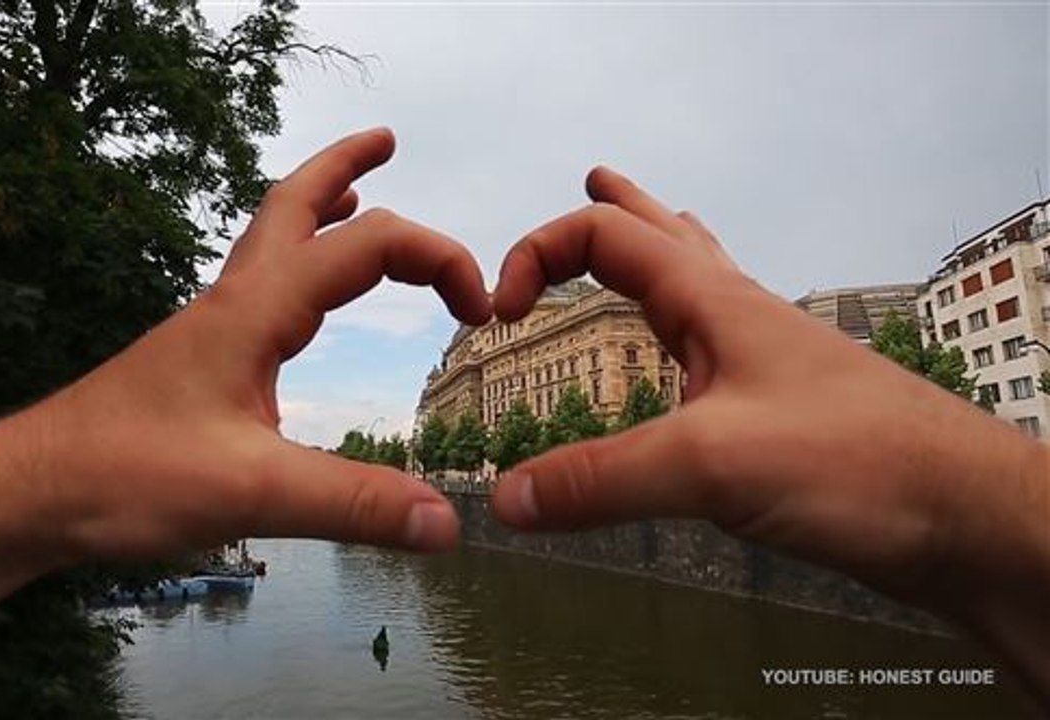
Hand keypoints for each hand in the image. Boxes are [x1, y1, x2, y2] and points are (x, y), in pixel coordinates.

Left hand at [0, 128, 490, 560]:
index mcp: (254, 311)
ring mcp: (207, 330)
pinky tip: (297, 311)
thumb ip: (353, 503)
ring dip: (316, 210)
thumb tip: (446, 521)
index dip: (438, 258)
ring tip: (355, 197)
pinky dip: (293, 270)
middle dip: (345, 165)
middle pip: (293, 204)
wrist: (28, 490)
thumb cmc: (124, 477)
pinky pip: (255, 290)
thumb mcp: (252, 492)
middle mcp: (231, 304)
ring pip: (268, 241)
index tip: (482, 308)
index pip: (367, 247)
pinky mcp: (193, 363)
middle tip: (387, 141)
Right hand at [489, 167, 1049, 617]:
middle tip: (593, 178)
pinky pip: (716, 349)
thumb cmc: (862, 465)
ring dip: (659, 253)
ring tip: (641, 239)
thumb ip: (601, 479)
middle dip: (617, 209)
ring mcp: (765, 362)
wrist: (966, 516)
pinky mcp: (781, 412)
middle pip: (666, 236)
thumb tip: (506, 499)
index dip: (538, 256)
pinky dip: (684, 331)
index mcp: (715, 302)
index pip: (605, 236)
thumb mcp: (711, 465)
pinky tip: (685, 366)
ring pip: (700, 283)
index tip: (499, 313)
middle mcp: (739, 318)